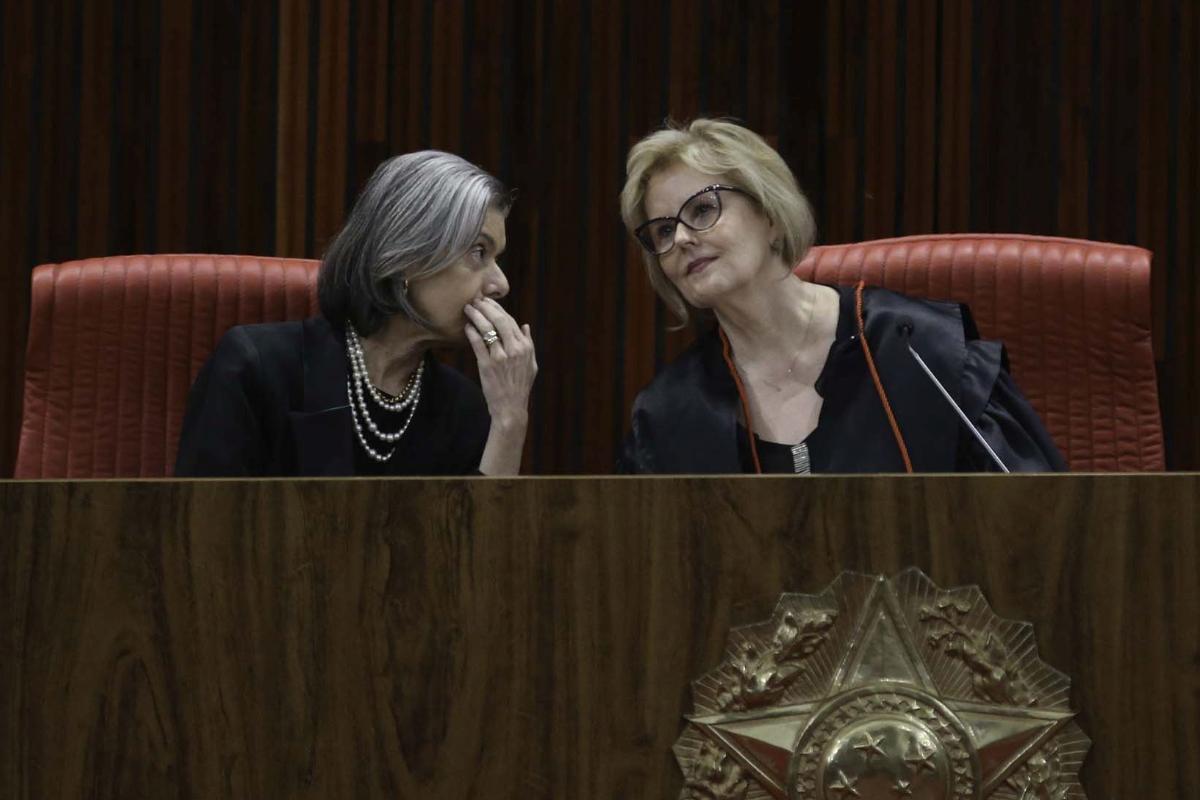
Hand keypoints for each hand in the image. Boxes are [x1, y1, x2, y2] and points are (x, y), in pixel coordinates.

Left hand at [463, 297, 536, 427]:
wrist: (510, 408)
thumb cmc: (520, 387)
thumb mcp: (531, 364)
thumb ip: (529, 343)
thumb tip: (525, 326)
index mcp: (525, 347)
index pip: (510, 321)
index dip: (498, 309)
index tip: (488, 302)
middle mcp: (514, 350)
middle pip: (499, 320)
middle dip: (486, 307)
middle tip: (476, 300)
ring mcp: (500, 357)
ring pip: (487, 328)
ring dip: (476, 315)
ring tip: (468, 309)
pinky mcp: (486, 365)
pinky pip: (477, 343)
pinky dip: (471, 332)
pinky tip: (467, 326)